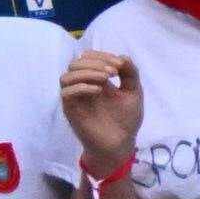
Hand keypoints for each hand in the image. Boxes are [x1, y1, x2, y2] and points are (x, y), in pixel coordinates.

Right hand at [58, 49, 136, 170]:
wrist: (120, 142)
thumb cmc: (126, 118)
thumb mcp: (133, 92)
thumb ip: (130, 74)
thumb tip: (122, 56)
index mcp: (96, 79)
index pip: (88, 58)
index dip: (102, 56)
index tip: (119, 64)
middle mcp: (82, 85)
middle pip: (75, 63)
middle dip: (95, 63)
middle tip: (113, 72)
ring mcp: (75, 97)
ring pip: (66, 76)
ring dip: (86, 72)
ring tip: (106, 79)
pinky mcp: (71, 109)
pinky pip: (66, 93)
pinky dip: (81, 87)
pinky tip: (99, 90)